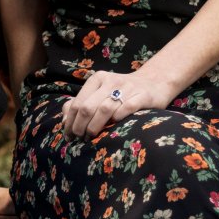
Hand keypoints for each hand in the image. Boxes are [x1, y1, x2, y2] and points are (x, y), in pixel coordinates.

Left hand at [61, 69, 178, 139]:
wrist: (154, 82)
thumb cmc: (121, 92)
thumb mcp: (100, 92)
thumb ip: (81, 103)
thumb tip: (65, 120)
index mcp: (97, 79)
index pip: (78, 103)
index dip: (70, 121)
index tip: (68, 136)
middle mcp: (111, 81)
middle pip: (88, 107)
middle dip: (80, 126)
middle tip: (79, 139)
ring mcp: (128, 87)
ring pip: (105, 109)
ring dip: (95, 127)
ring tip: (91, 137)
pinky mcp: (143, 95)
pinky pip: (127, 108)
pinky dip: (117, 118)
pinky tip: (113, 126)